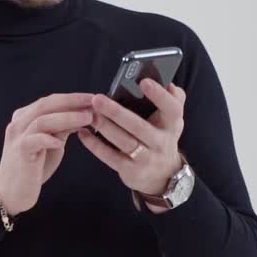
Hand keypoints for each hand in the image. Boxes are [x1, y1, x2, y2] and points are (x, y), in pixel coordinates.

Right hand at [0, 93, 93, 215]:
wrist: (12, 192)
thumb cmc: (34, 167)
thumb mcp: (52, 143)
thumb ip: (62, 128)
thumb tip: (84, 115)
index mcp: (26, 117)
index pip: (51, 101)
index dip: (73, 97)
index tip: (94, 98)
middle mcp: (20, 123)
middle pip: (46, 104)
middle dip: (72, 101)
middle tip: (94, 103)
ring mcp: (18, 136)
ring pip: (42, 120)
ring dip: (67, 118)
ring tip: (87, 119)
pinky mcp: (19, 152)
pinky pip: (34, 140)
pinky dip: (49, 139)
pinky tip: (62, 143)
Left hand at [78, 79, 185, 209]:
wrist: (163, 175)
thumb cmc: (161, 138)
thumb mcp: (172, 121)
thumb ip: (173, 100)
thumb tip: (169, 83)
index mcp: (172, 125)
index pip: (172, 109)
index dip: (159, 95)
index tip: (144, 81)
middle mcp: (161, 142)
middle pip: (139, 126)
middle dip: (117, 113)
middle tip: (98, 98)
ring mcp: (146, 158)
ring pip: (124, 142)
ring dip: (105, 127)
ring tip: (90, 114)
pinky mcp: (131, 171)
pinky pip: (110, 157)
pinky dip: (95, 145)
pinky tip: (83, 133)